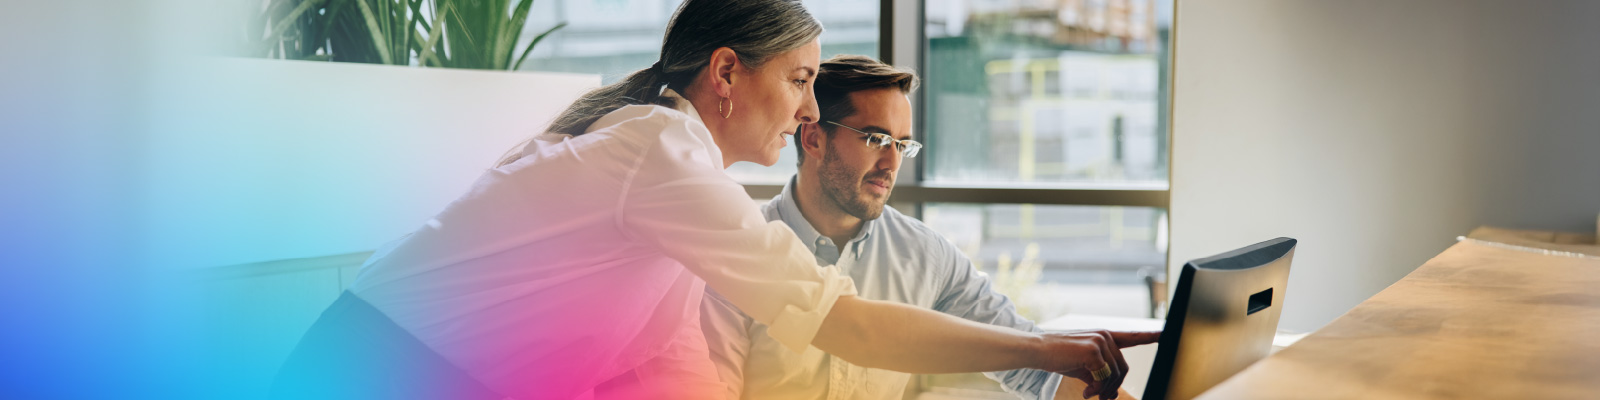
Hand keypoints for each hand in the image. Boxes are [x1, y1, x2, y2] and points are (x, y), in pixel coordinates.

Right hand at [1035, 330, 1159, 399]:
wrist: (1038, 350)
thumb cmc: (1059, 358)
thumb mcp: (1084, 367)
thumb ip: (1100, 376)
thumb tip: (1112, 394)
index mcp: (1105, 337)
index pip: (1132, 336)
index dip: (1150, 336)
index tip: (1166, 334)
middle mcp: (1105, 336)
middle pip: (1123, 368)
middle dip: (1113, 387)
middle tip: (1101, 398)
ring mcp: (1101, 341)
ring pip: (1115, 375)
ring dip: (1103, 390)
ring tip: (1089, 394)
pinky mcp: (1094, 350)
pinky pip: (1104, 377)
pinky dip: (1096, 389)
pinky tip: (1085, 391)